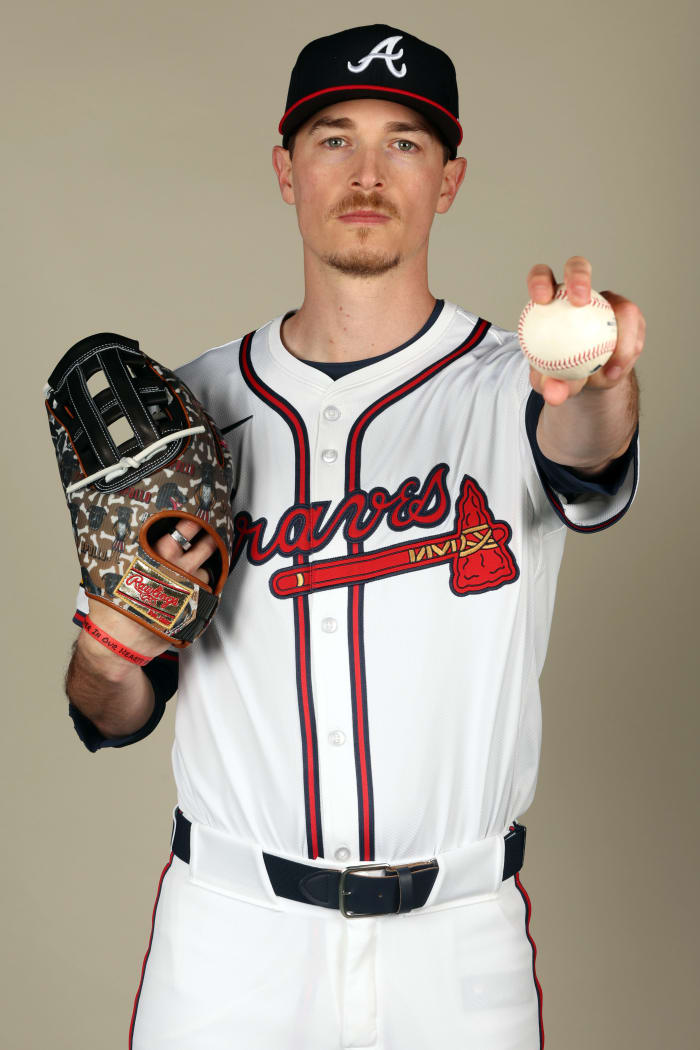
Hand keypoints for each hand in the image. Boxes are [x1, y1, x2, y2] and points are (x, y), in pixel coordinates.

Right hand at [81, 518, 217, 662]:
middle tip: (206, 537)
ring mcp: (188, 589)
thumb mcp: (113, 569)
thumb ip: (128, 550)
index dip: (194, 520)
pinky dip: (200, 591)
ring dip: (201, 570)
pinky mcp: (194, 607)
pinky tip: (184, 594)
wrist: (118, 640)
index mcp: (155, 554)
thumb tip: (127, 532)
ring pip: (207, 570)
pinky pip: (206, 593)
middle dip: (209, 540)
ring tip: (184, 576)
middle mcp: (176, 568)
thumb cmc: (113, 604)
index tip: (197, 515)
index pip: (184, 527)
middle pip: (206, 545)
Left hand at [526, 256, 645, 405]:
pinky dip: (625, 356)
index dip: (540, 280)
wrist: (587, 380)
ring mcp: (609, 302)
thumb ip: (548, 384)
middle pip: (578, 267)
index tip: (542, 300)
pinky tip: (614, 374)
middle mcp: (580, 293)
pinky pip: (634, 334)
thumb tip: (553, 394)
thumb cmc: (560, 373)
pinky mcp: (631, 319)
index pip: (542, 277)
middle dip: (579, 276)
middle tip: (578, 300)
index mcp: (551, 299)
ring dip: (619, 340)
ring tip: (607, 371)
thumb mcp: (550, 382)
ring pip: (623, 308)